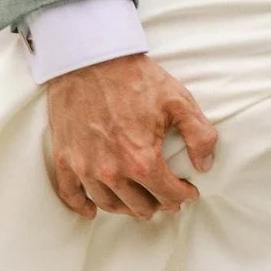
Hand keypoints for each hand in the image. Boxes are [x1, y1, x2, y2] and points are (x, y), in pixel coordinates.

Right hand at [41, 52, 218, 218]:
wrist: (89, 58)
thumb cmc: (134, 77)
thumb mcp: (179, 100)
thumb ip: (200, 135)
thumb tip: (204, 165)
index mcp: (142, 161)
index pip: (169, 195)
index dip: (184, 196)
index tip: (188, 192)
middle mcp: (112, 172)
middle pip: (140, 206)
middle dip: (158, 204)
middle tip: (166, 198)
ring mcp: (85, 167)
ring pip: (109, 205)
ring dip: (127, 209)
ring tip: (138, 203)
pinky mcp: (65, 158)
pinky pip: (71, 194)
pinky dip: (82, 207)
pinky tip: (91, 212)